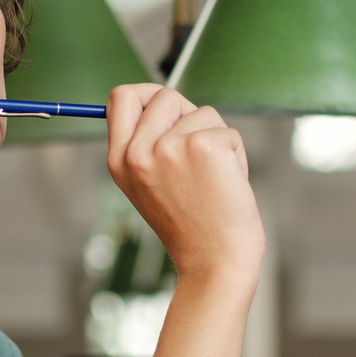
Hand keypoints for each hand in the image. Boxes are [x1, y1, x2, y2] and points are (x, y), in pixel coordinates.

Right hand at [106, 84, 263, 288]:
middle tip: (198, 155)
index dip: (146, 94)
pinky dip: (236, 154)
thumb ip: (147, 144)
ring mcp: (168, 147)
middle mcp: (138, 152)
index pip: (121, 97)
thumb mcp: (149, 184)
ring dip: (216, 139)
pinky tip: (228, 184)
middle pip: (164, 95)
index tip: (168, 110)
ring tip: (213, 179)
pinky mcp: (203, 146)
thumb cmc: (191, 225)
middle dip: (189, 116)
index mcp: (119, 160)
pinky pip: (227, 131)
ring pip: (202, 112)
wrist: (214, 262)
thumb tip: (161, 100)